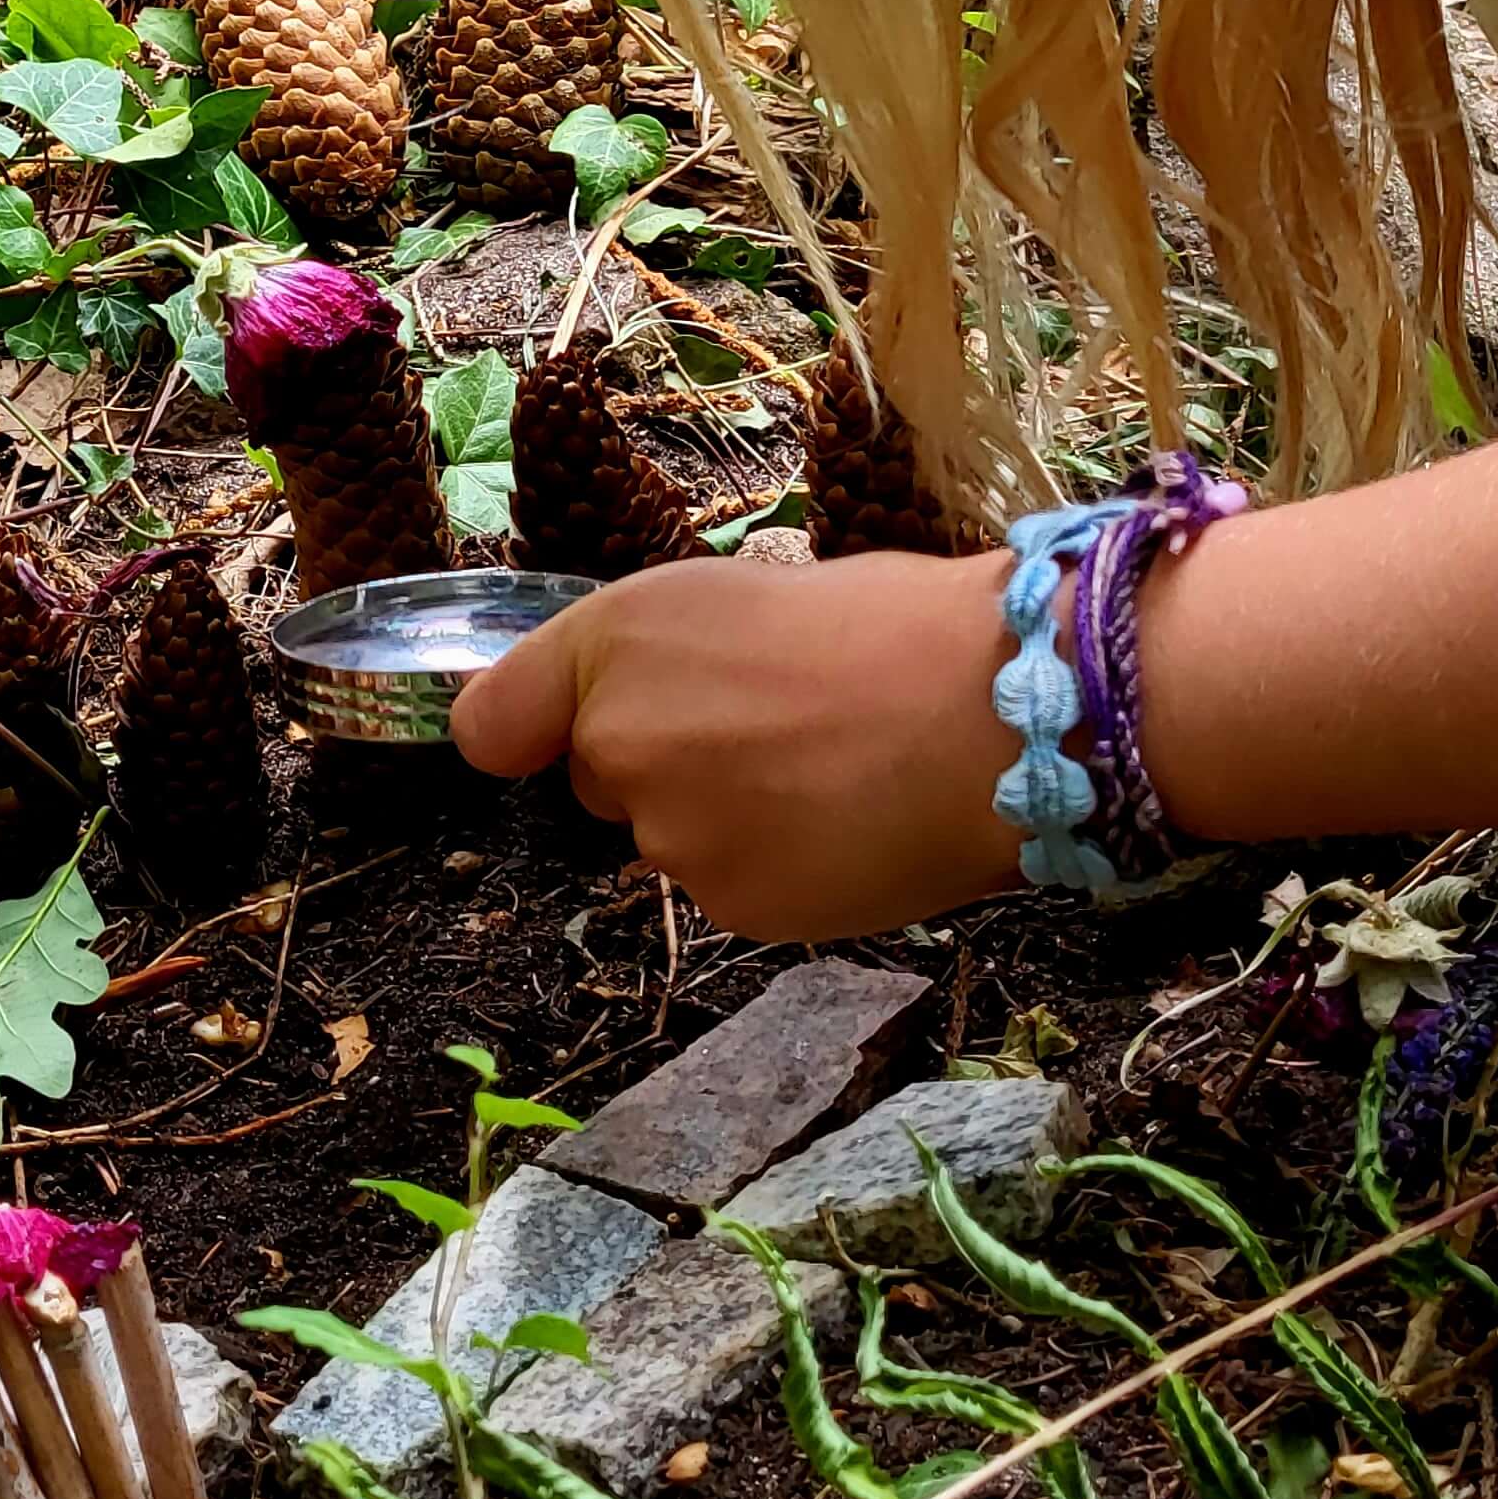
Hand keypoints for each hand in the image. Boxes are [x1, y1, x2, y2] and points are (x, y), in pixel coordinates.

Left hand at [451, 546, 1022, 940]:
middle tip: (778, 723)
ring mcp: (671, 835)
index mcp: (618, 637)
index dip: (533, 726)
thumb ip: (655, 656)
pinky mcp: (731, 906)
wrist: (1002, 712)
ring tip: (833, 770)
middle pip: (603, 779)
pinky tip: (848, 823)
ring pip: (676, 839)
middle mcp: (618, 740)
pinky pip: (735, 889)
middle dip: (667, 763)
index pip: (496, 721)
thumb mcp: (750, 592)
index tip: (553, 732)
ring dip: (732, 819)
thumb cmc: (898, 626)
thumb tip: (609, 712)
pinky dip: (781, 866)